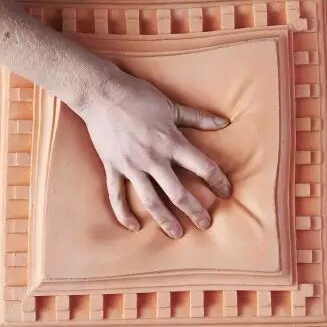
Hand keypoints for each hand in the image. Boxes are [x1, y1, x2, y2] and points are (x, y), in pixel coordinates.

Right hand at [78, 66, 231, 238]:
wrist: (101, 93)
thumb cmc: (138, 96)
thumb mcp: (171, 106)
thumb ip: (198, 117)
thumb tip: (224, 122)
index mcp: (171, 142)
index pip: (203, 167)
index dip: (218, 181)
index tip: (226, 192)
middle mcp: (153, 159)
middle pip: (178, 193)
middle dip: (195, 211)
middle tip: (206, 224)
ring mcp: (131, 166)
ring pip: (151, 200)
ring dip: (165, 220)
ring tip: (177, 234)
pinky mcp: (113, 168)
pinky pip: (117, 195)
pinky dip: (124, 213)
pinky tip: (134, 227)